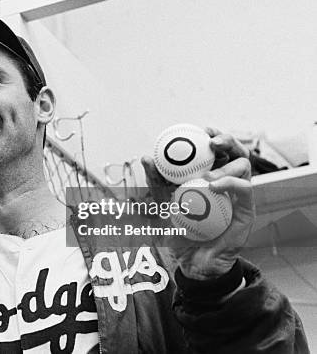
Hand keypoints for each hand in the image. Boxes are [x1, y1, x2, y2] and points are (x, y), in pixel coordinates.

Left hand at [142, 128, 254, 279]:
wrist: (192, 262)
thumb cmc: (178, 232)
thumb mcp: (161, 205)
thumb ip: (155, 183)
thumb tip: (146, 158)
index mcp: (210, 175)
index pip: (216, 149)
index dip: (211, 134)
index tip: (197, 129)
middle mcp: (227, 181)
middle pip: (235, 150)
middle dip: (226, 139)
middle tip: (211, 141)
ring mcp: (238, 195)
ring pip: (243, 165)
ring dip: (226, 164)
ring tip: (207, 175)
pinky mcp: (246, 210)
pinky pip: (244, 189)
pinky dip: (230, 182)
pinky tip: (213, 185)